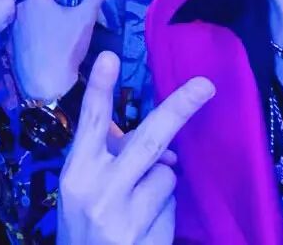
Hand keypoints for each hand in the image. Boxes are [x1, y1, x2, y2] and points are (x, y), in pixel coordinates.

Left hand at [10, 0, 115, 101]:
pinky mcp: (10, 45)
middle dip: (52, 1)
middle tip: (67, 14)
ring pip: (29, 15)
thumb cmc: (67, 45)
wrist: (48, 82)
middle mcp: (19, 9)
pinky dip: (33, 33)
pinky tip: (46, 46)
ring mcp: (12, 28)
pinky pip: (23, 32)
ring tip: (58, 31)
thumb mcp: (86, 16)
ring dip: (41, 17)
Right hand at [58, 52, 213, 244]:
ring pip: (166, 175)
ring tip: (138, 208)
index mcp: (76, 172)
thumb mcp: (83, 190)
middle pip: (148, 140)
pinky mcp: (148, 237)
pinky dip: (164, 212)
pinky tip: (144, 229)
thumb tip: (163, 146)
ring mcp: (123, 216)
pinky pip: (171, 206)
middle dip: (178, 109)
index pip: (90, 122)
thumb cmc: (83, 228)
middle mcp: (98, 190)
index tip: (109, 56)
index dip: (99, 88)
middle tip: (205, 86)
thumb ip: (111, 160)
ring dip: (161, 184)